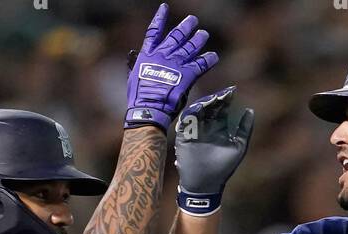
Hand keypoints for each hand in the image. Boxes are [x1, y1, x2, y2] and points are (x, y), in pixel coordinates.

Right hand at [126, 5, 218, 131]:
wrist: (148, 109)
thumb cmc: (138, 98)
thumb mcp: (133, 77)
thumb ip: (137, 65)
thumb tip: (135, 56)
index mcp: (148, 54)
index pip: (154, 31)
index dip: (160, 18)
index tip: (164, 7)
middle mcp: (163, 55)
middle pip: (177, 36)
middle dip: (186, 27)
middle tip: (193, 21)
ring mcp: (176, 64)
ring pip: (190, 47)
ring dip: (198, 40)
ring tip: (204, 34)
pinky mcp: (187, 76)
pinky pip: (201, 65)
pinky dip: (208, 60)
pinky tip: (214, 56)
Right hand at [175, 87, 254, 215]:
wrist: (206, 186)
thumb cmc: (223, 169)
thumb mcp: (238, 147)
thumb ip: (244, 129)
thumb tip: (250, 110)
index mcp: (219, 128)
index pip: (221, 108)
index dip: (226, 99)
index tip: (232, 91)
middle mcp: (206, 127)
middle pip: (209, 107)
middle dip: (216, 99)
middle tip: (222, 95)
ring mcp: (194, 131)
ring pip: (197, 111)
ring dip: (204, 104)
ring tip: (212, 100)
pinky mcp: (184, 137)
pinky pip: (185, 122)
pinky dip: (190, 114)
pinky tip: (199, 109)